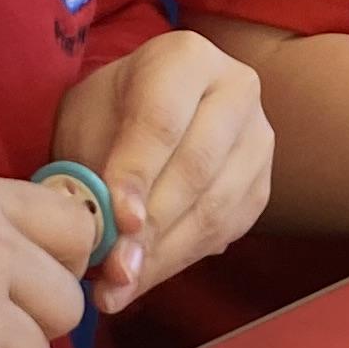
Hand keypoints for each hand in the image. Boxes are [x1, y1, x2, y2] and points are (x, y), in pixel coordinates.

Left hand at [50, 30, 272, 309]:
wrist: (145, 111)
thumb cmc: (109, 112)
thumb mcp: (86, 122)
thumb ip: (93, 167)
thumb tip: (108, 236)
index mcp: (187, 58)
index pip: (162, 121)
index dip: (138, 174)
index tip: (117, 222)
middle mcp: (237, 90)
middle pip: (196, 168)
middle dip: (152, 228)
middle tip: (113, 272)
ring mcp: (258, 139)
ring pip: (216, 207)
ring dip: (164, 257)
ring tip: (119, 289)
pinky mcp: (262, 184)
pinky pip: (226, 231)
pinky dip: (180, 261)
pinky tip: (143, 279)